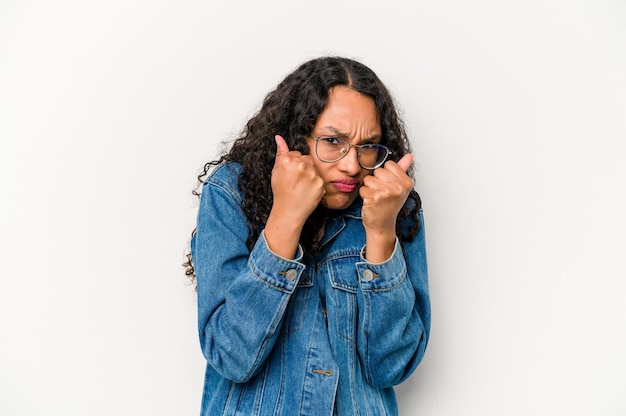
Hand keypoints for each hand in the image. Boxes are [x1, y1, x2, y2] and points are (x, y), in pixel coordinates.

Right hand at [264, 135, 323, 258]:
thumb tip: (279, 137)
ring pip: (314, 168)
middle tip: (296, 180)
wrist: (289, 212)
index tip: (290, 174)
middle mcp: (301, 165)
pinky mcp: (320, 183)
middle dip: (303, 167)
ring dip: (310, 175)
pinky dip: (315, 184)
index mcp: (288, 160)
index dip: (293, 164)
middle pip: (307, 159)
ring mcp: (312, 174)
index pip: (296, 153)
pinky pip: (320, 178)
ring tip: (301, 186)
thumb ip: (280, 153)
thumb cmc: (281, 192)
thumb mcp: (276, 171)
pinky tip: (307, 191)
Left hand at [359, 154, 413, 261]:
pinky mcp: (374, 198)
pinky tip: (371, 202)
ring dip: (369, 189)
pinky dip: (364, 195)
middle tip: (382, 194)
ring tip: (376, 198)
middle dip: (376, 181)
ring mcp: (386, 192)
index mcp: (406, 182)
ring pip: (368, 179)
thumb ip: (403, 169)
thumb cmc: (389, 206)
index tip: (389, 186)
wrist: (382, 225)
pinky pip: (363, 188)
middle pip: (378, 171)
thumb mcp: (400, 188)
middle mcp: (398, 187)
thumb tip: (409, 156)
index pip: (389, 165)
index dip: (385, 175)